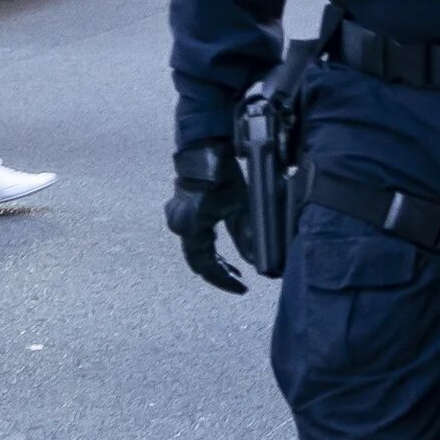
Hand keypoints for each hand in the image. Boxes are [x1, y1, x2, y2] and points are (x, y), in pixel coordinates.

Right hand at [167, 140, 249, 294]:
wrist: (203, 150)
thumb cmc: (224, 176)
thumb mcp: (243, 207)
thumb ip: (250, 236)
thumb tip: (260, 263)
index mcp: (193, 228)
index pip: (205, 265)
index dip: (223, 280)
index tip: (242, 289)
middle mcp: (181, 226)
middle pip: (198, 261)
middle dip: (220, 273)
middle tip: (240, 282)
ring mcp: (179, 218)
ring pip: (196, 251)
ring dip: (214, 262)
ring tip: (234, 271)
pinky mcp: (182, 212)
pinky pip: (194, 238)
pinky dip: (209, 249)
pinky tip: (221, 253)